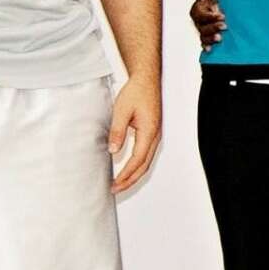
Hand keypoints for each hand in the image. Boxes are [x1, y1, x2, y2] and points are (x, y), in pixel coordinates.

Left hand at [108, 75, 161, 193]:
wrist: (146, 80)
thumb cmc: (136, 92)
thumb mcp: (121, 110)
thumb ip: (118, 131)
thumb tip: (113, 150)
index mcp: (149, 132)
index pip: (137, 160)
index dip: (126, 174)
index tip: (115, 183)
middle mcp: (155, 136)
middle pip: (144, 165)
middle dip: (130, 180)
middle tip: (116, 189)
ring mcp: (155, 135)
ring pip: (146, 161)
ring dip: (134, 174)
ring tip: (121, 182)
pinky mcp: (151, 133)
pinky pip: (146, 154)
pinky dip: (137, 165)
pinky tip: (128, 167)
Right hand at [191, 0, 224, 46]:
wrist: (229, 1)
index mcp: (199, 6)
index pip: (201, 13)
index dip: (210, 17)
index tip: (223, 16)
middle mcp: (199, 19)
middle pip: (201, 26)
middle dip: (213, 27)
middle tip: (225, 26)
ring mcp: (203, 28)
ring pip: (203, 35)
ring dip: (210, 38)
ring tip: (220, 38)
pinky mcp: (208, 35)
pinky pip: (205, 42)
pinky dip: (206, 46)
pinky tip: (210, 49)